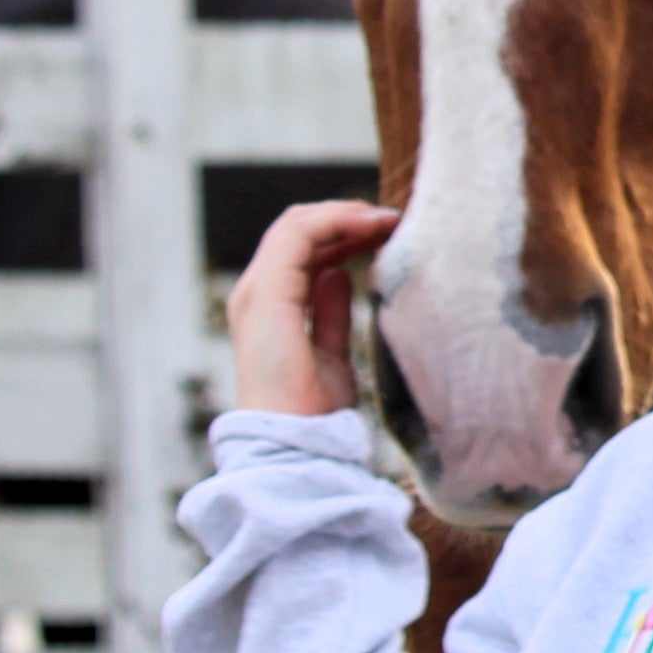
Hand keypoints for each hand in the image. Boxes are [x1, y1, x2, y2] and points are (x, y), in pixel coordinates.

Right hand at [228, 200, 398, 415]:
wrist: (296, 438)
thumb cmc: (313, 408)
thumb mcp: (331, 350)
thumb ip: (330, 311)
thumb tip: (340, 273)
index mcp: (270, 306)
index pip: (303, 248)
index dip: (345, 232)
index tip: (390, 231)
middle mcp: (257, 293)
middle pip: (300, 230)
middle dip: (348, 218)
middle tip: (394, 219)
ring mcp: (258, 291)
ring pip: (298, 225)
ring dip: (346, 215)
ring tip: (388, 218)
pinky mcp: (268, 293)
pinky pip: (299, 237)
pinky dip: (335, 222)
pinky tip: (369, 226)